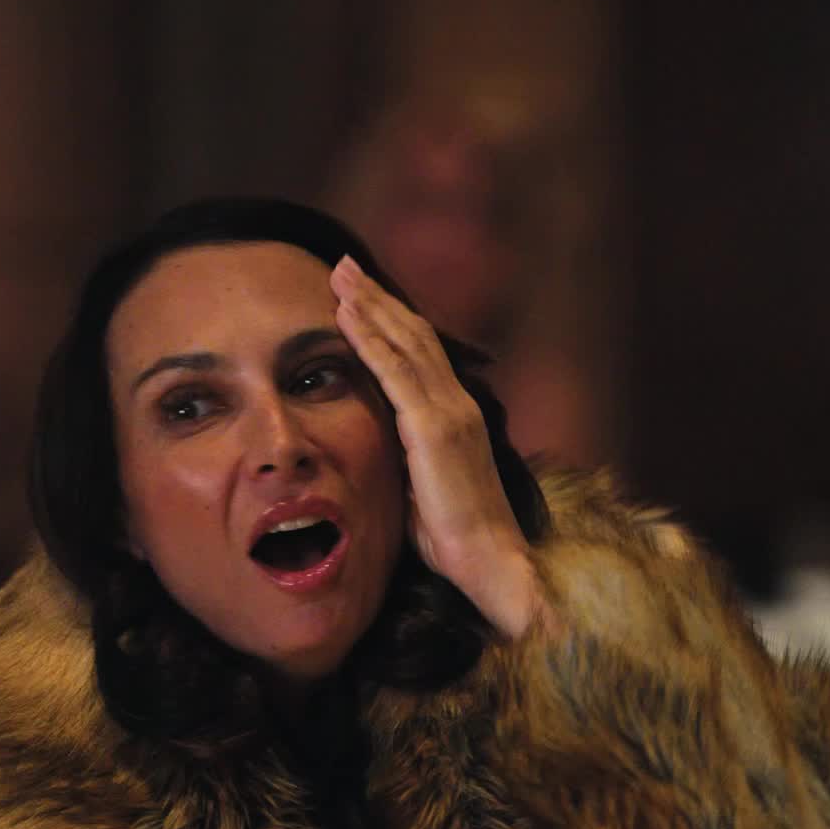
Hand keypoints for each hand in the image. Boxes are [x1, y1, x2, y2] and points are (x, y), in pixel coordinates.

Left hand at [330, 255, 544, 638]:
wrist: (490, 562)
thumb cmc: (458, 541)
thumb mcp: (425, 489)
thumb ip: (407, 461)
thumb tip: (380, 455)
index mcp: (458, 417)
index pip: (422, 355)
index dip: (392, 321)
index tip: (362, 296)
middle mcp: (457, 405)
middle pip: (413, 335)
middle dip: (377, 298)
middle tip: (344, 266)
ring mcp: (448, 413)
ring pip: (404, 342)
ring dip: (369, 305)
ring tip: (339, 276)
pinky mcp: (432, 429)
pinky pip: (394, 372)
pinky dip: (369, 338)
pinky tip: (346, 314)